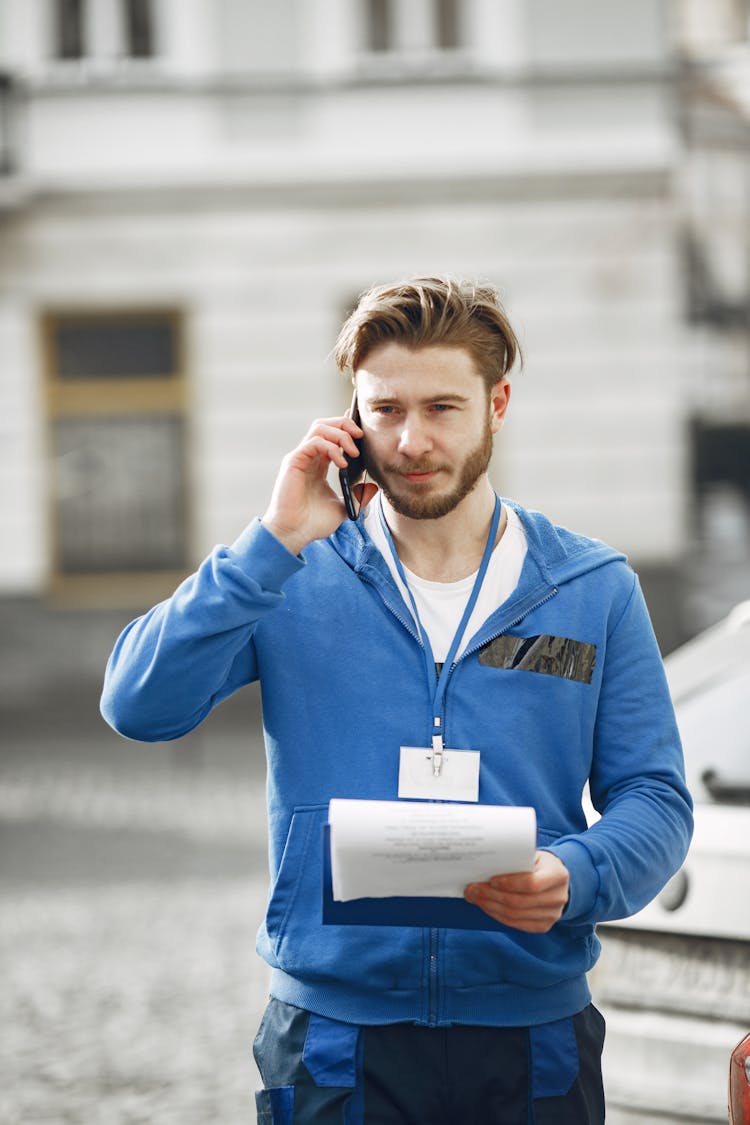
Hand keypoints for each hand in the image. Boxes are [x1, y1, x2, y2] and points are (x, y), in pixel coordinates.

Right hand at [262, 413, 377, 554]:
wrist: (295, 534)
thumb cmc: (313, 523)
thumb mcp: (343, 508)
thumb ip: (357, 496)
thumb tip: (373, 487)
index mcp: (318, 464)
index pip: (331, 435)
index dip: (345, 426)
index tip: (361, 427)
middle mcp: (308, 457)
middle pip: (324, 425)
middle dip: (345, 424)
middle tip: (361, 436)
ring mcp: (300, 458)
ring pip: (319, 428)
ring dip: (340, 434)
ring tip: (354, 451)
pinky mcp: (294, 462)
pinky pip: (314, 443)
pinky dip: (331, 448)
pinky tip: (342, 463)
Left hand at [464, 851, 569, 932]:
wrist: (556, 879)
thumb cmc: (539, 864)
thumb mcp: (533, 855)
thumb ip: (516, 859)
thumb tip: (485, 864)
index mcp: (557, 875)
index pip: (531, 884)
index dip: (509, 883)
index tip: (490, 880)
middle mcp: (558, 897)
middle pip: (519, 902)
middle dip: (491, 896)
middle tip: (472, 890)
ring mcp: (552, 915)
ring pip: (515, 916)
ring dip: (491, 907)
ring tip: (475, 898)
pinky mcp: (543, 926)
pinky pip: (517, 924)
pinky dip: (498, 916)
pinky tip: (487, 907)